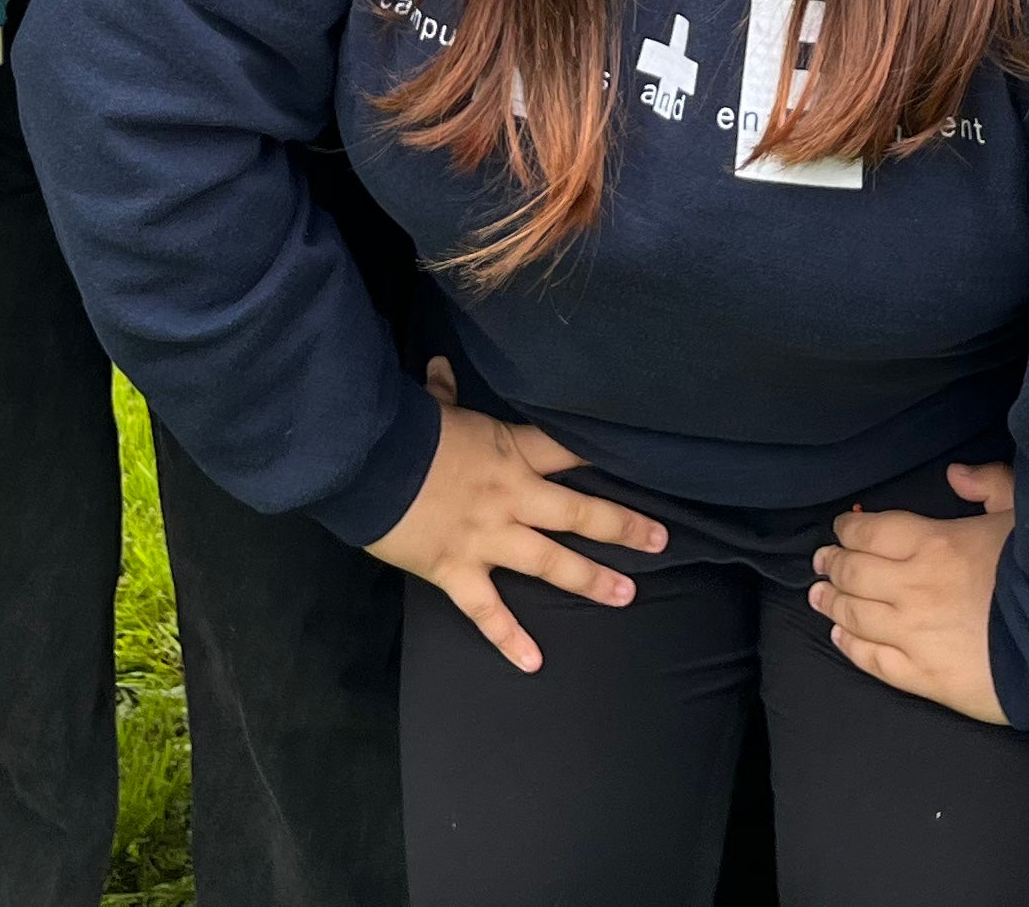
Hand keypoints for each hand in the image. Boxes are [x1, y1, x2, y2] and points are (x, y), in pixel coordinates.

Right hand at [364, 356, 666, 673]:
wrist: (368, 462)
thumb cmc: (405, 430)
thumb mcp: (433, 408)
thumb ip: (444, 391)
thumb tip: (441, 366)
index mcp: (510, 453)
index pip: (568, 452)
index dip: (605, 458)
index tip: (645, 468)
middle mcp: (512, 497)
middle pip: (579, 512)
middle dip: (622, 528)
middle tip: (660, 542)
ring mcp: (488, 537)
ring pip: (550, 561)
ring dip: (590, 579)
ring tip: (626, 595)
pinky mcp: (457, 569)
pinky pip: (487, 610)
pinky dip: (508, 637)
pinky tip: (534, 662)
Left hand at [811, 461, 1013, 723]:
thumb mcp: (1026, 512)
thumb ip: (990, 483)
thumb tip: (955, 473)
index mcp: (935, 543)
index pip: (872, 531)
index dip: (849, 529)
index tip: (841, 529)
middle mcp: (913, 587)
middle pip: (855, 572)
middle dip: (833, 563)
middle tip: (821, 561)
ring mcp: (913, 635)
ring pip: (856, 615)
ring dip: (831, 602)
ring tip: (818, 595)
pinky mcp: (923, 677)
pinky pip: (873, 660)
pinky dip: (850, 645)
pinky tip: (840, 637)